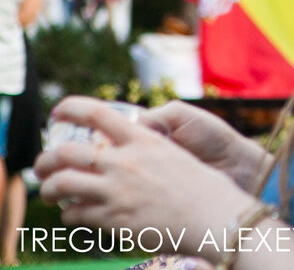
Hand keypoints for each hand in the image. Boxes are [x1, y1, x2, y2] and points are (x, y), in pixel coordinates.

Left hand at [36, 97, 251, 246]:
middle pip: (67, 152)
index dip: (71, 108)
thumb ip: (145, 147)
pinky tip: (75, 215)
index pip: (97, 113)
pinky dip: (70, 215)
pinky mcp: (113, 219)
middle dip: (46, 160)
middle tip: (44, 166)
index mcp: (142, 140)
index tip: (58, 113)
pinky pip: (75, 215)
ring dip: (50, 189)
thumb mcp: (174, 154)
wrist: (214, 214)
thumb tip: (126, 149)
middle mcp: (125, 162)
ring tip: (50, 193)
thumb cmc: (203, 184)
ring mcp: (116, 191)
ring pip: (62, 184)